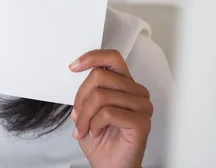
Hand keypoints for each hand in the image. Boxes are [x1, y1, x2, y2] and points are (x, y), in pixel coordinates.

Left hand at [69, 50, 152, 167]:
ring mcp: (142, 107)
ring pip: (101, 95)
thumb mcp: (86, 108)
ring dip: (84, 115)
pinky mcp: (142, 122)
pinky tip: (96, 132)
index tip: (73, 67)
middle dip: (80, 98)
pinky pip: (108, 113)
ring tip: (84, 128)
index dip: (91, 57)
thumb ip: (86, 90)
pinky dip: (94, 124)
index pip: (112, 58)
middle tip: (76, 116)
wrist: (109, 165)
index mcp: (125, 84)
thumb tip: (75, 73)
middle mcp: (136, 92)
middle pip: (100, 76)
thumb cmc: (100, 138)